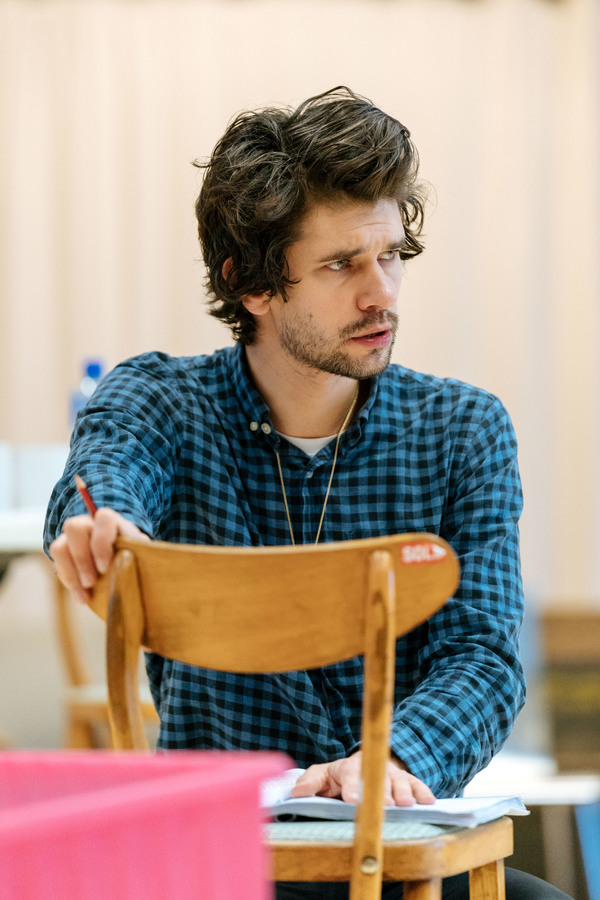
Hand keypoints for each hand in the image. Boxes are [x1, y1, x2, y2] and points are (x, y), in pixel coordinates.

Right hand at [49, 508, 147, 604]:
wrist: (125, 559)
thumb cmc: (136, 556)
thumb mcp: (142, 555)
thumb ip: (141, 558)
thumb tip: (140, 582)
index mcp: (113, 521)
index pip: (103, 519)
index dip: (101, 543)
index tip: (105, 567)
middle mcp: (90, 524)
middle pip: (73, 528)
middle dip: (82, 559)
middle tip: (92, 582)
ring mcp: (74, 537)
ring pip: (59, 547)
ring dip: (70, 572)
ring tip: (85, 593)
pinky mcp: (65, 551)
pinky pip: (57, 562)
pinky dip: (68, 580)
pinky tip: (81, 597)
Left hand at [290, 751, 434, 806]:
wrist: (365, 766)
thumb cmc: (340, 776)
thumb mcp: (322, 776)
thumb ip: (311, 783)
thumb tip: (297, 793)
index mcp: (349, 767)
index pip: (350, 773)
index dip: (352, 786)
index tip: (353, 799)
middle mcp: (374, 768)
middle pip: (379, 778)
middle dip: (383, 792)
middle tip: (386, 805)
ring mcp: (392, 774)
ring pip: (400, 781)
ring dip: (404, 793)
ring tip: (406, 806)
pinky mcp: (407, 781)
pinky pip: (417, 785)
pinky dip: (423, 793)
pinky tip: (428, 803)